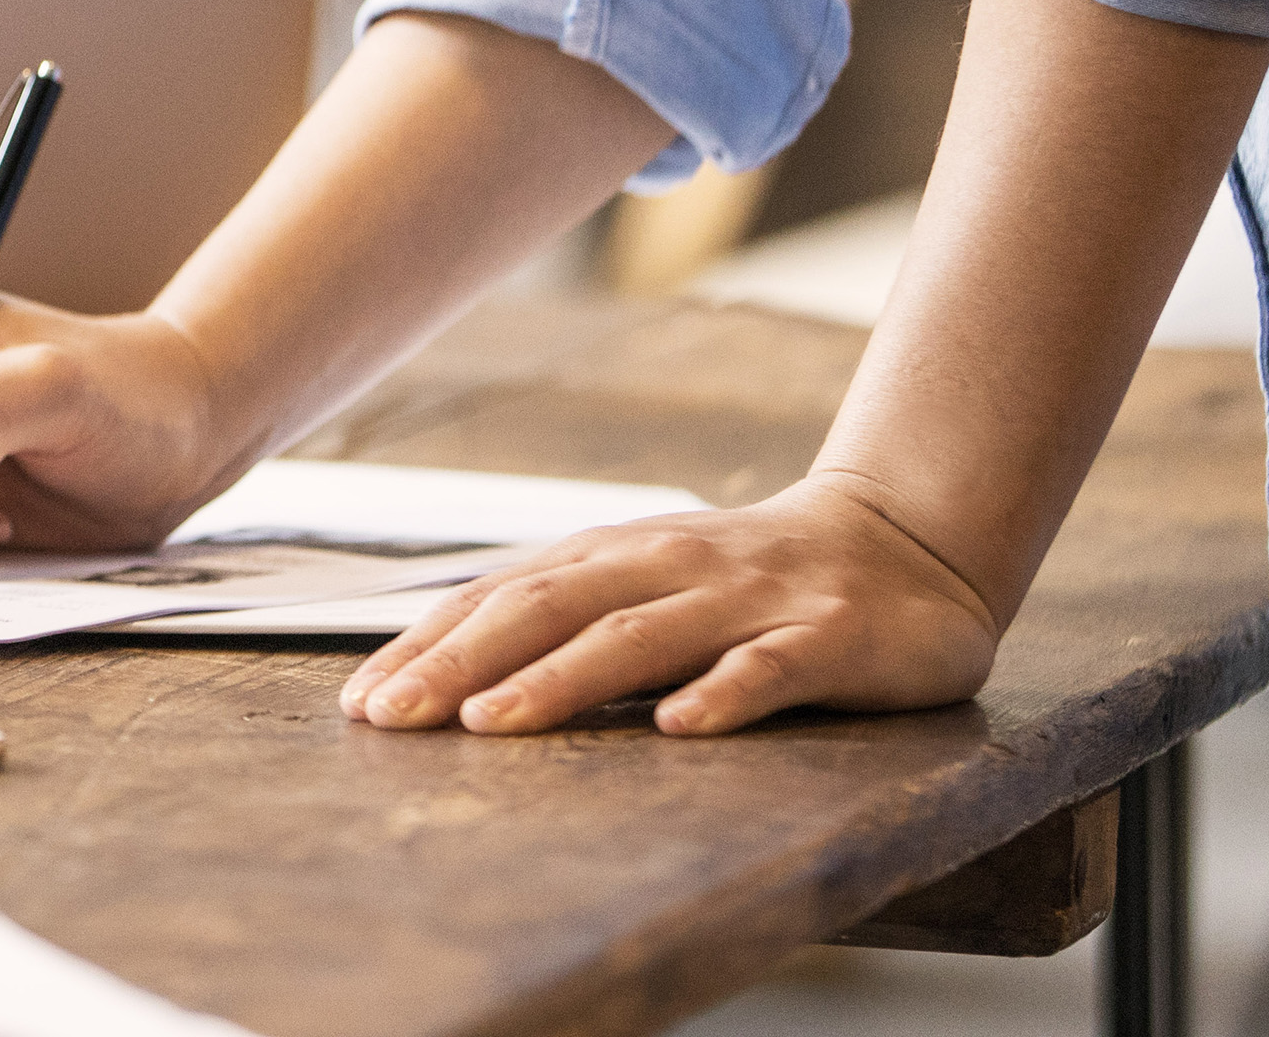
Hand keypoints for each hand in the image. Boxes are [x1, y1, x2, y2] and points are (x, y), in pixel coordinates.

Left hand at [336, 473, 999, 737]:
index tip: (364, 700)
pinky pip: (768, 668)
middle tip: (393, 716)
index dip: (431, 645)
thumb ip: (570, 616)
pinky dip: (721, 694)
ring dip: (559, 678)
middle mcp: (671, 567)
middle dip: (462, 663)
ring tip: (491, 722)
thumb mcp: (651, 584)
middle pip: (549, 610)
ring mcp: (749, 600)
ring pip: (640, 637)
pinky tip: (678, 725)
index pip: (505, 597)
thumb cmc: (751, 578)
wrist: (903, 543)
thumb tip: (451, 666)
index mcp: (619, 556)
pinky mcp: (827, 638)